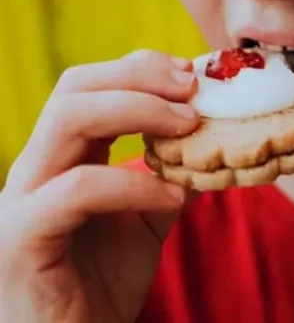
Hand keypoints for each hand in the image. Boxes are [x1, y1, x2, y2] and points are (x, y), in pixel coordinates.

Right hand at [0, 50, 199, 322]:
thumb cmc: (102, 285)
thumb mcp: (146, 222)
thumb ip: (166, 181)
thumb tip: (208, 148)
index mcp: (61, 159)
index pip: (90, 87)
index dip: (141, 71)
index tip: (193, 76)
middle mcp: (35, 169)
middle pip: (75, 89)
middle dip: (140, 76)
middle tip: (194, 87)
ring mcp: (22, 200)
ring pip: (68, 120)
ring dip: (138, 111)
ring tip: (190, 124)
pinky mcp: (22, 238)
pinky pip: (79, 190)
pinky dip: (133, 184)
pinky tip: (172, 195)